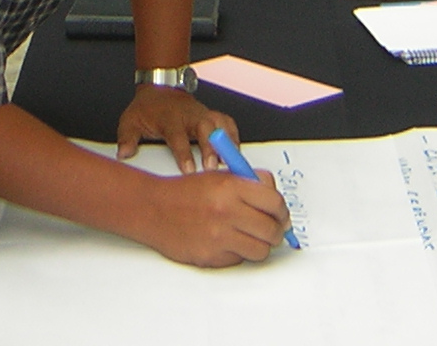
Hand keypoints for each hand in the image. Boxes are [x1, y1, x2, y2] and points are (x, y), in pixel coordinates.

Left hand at [117, 84, 236, 172]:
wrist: (160, 88)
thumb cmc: (148, 108)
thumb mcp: (131, 120)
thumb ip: (127, 138)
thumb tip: (124, 154)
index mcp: (169, 118)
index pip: (178, 136)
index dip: (184, 153)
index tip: (188, 170)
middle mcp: (190, 115)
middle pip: (205, 128)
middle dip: (211, 147)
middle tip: (213, 167)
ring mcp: (203, 114)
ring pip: (221, 124)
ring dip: (228, 143)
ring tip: (232, 163)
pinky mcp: (213, 116)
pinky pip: (228, 124)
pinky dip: (234, 137)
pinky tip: (236, 154)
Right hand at [142, 169, 289, 266]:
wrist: (154, 209)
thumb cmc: (186, 192)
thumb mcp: (219, 176)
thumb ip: (250, 183)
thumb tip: (275, 199)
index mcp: (231, 187)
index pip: (274, 202)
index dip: (282, 210)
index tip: (281, 214)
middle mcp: (226, 212)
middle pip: (272, 230)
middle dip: (276, 231)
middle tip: (271, 228)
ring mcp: (219, 237)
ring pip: (260, 251)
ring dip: (260, 245)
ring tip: (250, 236)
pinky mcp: (211, 257)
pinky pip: (239, 260)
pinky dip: (239, 253)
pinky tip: (228, 241)